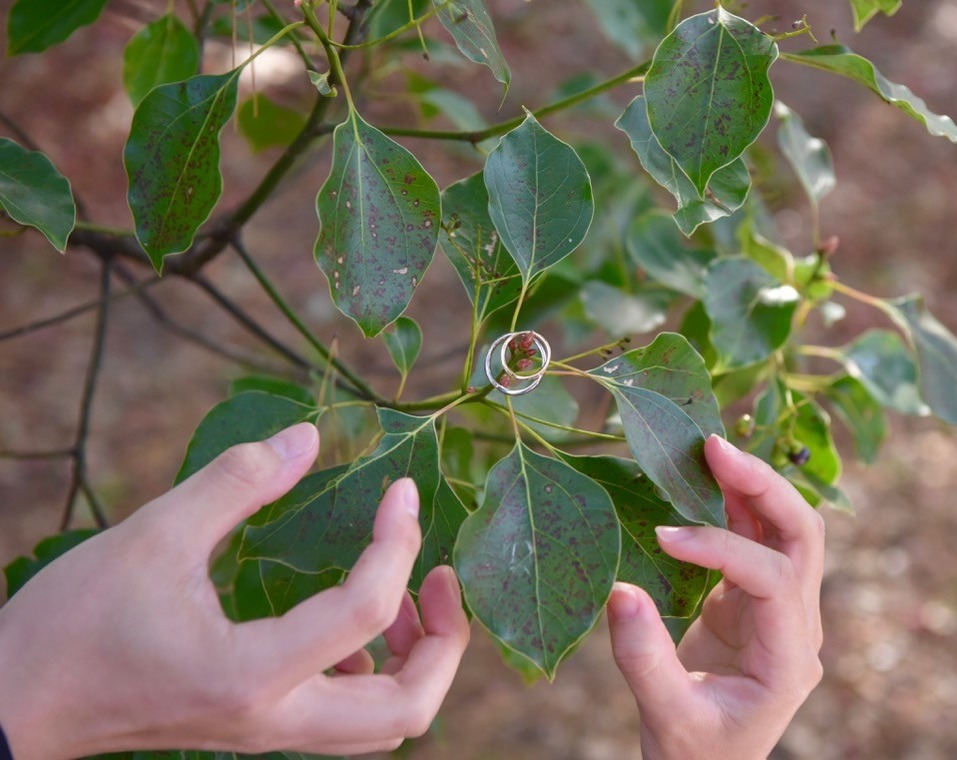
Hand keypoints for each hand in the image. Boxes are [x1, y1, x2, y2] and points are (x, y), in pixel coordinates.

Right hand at [0, 423, 469, 758]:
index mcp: (252, 671)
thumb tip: (308, 437)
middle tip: (439, 572)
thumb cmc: (74, 623)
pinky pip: (347, 719)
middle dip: (446, 640)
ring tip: (406, 593)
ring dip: (417, 661)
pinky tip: (352, 626)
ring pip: (383, 724)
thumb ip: (236, 481)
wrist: (17, 704)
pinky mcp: (256, 728)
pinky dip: (377, 674)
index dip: (398, 541)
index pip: (366, 610)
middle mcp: (272, 719)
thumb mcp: (153, 536)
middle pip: (407, 708)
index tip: (400, 490)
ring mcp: (267, 734)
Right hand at [607, 434, 824, 759]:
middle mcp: (798, 627)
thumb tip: (621, 591)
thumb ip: (646, 660)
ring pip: (785, 528)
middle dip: (763, 485)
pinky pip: (753, 538)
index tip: (666, 536)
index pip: (775, 578)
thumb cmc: (692, 755)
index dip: (724, 547)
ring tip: (708, 447)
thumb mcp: (667, 718)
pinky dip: (732, 504)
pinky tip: (702, 477)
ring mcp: (780, 610)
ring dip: (752, 484)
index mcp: (789, 659)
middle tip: (713, 447)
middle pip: (803, 536)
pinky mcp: (752, 600)